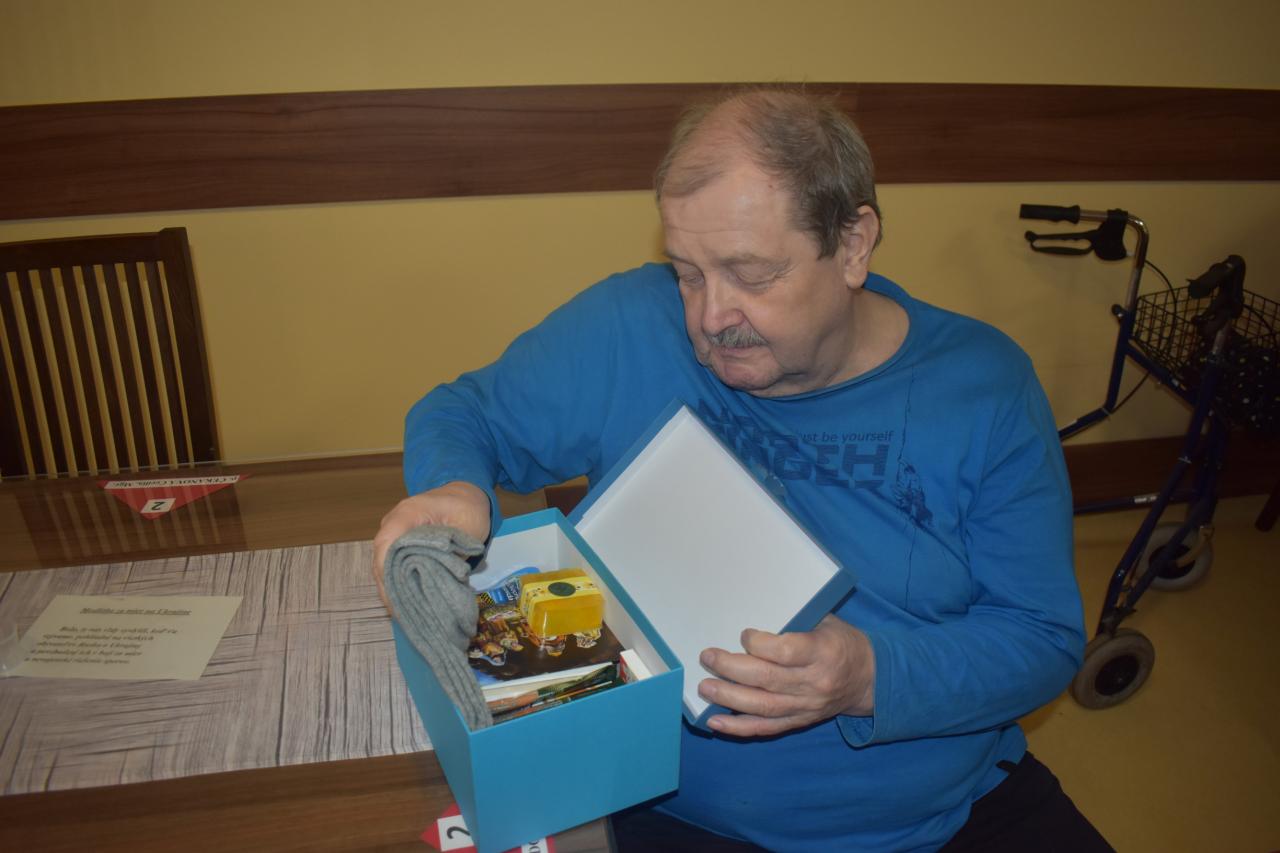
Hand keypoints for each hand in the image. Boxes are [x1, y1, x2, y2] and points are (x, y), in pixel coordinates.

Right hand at [371, 481, 490, 614]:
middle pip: (381, 557)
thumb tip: (441, 579)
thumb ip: (453, 550)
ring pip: (384, 564)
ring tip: (402, 613)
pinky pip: (392, 563)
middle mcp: (394, 522)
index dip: (387, 570)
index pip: (387, 541)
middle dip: (388, 586)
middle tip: (400, 614)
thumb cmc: (468, 507)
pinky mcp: (399, 543)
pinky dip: (397, 581)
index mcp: (409, 512)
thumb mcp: (469, 526)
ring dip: (392, 587)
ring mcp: (394, 532)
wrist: (465, 495)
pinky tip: (405, 601)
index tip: (394, 595)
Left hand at [697, 614, 874, 737]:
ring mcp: (806, 706)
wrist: (868, 679)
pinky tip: (715, 721)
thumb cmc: (841, 642)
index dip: (759, 644)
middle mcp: (814, 682)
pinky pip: (766, 728)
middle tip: (708, 657)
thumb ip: (795, 621)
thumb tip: (753, 612)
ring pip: (762, 706)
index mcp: (823, 652)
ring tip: (705, 687)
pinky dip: (738, 727)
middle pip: (767, 679)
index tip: (743, 634)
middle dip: (731, 668)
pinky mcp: (799, 721)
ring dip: (729, 697)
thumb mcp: (826, 622)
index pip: (786, 652)